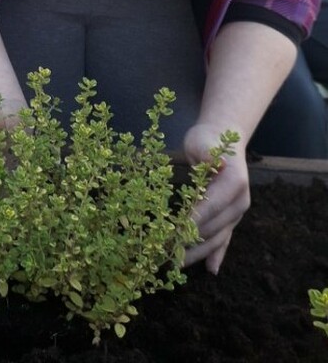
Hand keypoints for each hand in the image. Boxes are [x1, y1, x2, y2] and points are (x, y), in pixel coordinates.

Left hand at [183, 122, 250, 273]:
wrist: (224, 138)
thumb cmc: (208, 139)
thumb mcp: (202, 140)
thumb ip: (206, 153)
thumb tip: (215, 164)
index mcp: (234, 183)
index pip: (210, 208)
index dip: (192, 223)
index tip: (173, 238)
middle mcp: (240, 201)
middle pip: (213, 228)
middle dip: (190, 243)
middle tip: (167, 256)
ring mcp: (237, 211)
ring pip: (217, 238)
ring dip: (198, 253)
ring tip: (177, 265)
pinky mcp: (231, 217)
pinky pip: (225, 239)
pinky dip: (218, 254)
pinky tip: (211, 270)